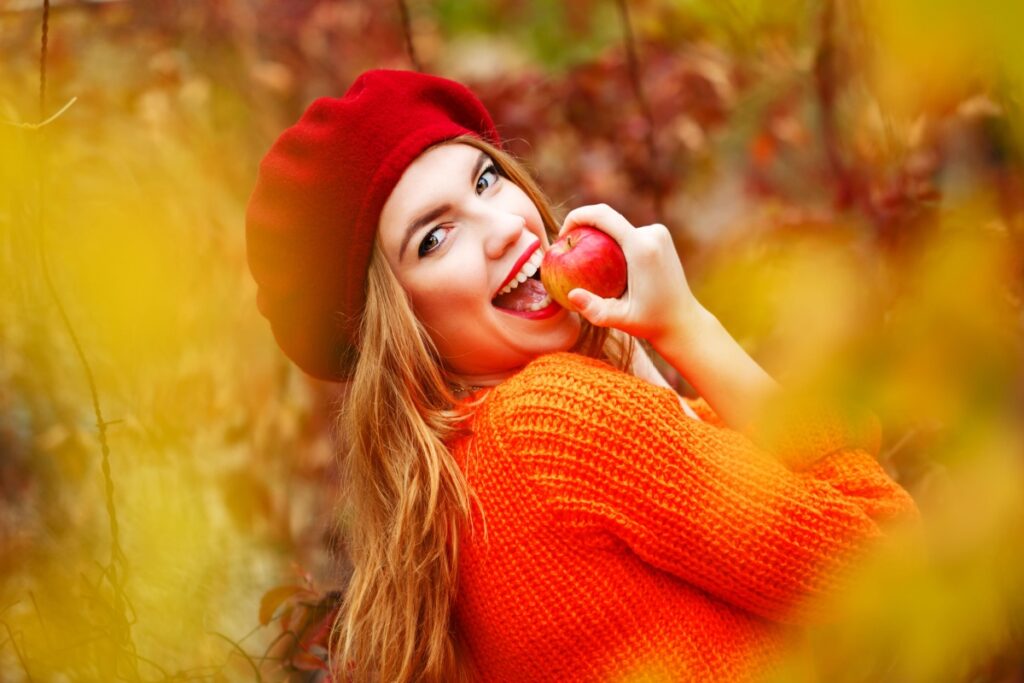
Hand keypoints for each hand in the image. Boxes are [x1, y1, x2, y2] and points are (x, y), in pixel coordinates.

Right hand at [558, 204, 704, 346]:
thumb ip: (595, 310)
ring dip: (599, 238)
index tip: (562, 235)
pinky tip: (603, 264)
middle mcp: (652, 234)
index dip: (577, 216)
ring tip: (583, 261)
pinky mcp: (660, 236)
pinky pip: (628, 232)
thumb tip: (572, 295)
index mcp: (642, 247)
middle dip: (584, 229)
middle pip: (608, 220)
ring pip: (618, 226)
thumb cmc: (651, 323)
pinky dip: (612, 241)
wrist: (683, 321)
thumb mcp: (621, 320)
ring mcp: (658, 233)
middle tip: (567, 251)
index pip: (603, 215)